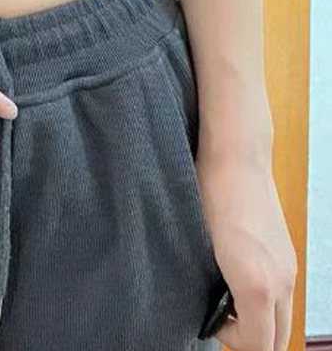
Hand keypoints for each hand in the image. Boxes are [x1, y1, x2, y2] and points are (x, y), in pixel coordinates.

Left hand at [196, 152, 297, 350]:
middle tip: (219, 316)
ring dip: (258, 318)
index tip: (209, 320)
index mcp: (257, 285)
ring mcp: (288, 267)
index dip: (231, 341)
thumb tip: (207, 310)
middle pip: (277, 339)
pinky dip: (264, 299)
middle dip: (249, 338)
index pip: (259, 346)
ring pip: (281, 316)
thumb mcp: (200, 246)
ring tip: (224, 293)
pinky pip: (281, 293)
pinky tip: (236, 274)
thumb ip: (210, 287)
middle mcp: (281, 281)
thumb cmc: (210, 194)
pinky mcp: (287, 254)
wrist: (236, 156)